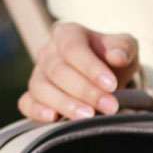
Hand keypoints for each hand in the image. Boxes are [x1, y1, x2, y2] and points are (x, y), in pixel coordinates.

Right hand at [18, 22, 139, 122]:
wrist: (103, 78)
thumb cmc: (112, 61)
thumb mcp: (125, 49)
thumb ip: (124, 48)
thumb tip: (116, 56)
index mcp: (67, 34)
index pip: (73, 48)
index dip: (91, 67)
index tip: (111, 85)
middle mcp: (48, 52)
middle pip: (58, 70)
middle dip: (85, 91)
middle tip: (109, 106)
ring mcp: (37, 75)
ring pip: (41, 88)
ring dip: (65, 104)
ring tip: (88, 116)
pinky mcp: (32, 97)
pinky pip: (27, 103)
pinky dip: (37, 111)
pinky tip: (53, 119)